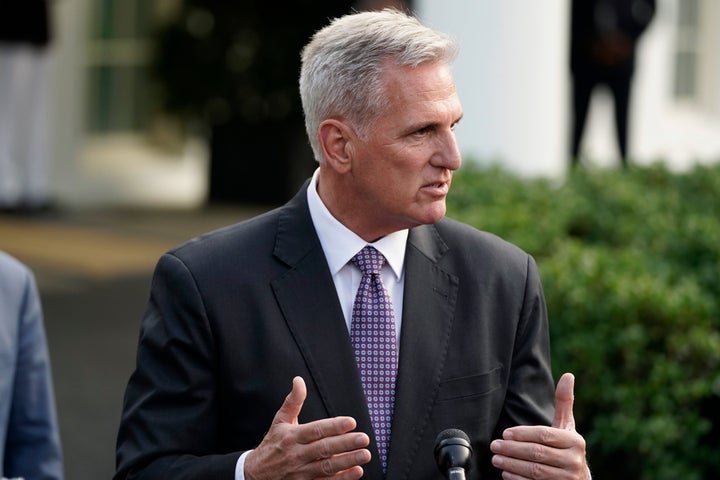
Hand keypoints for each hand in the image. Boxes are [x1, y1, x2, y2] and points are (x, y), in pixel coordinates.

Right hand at [244, 376, 370, 479]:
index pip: (316, 430)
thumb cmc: (272, 444)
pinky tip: (356, 472)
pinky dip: (341, 479)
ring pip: (326, 467)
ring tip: (364, 455)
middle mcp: (296, 454)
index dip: (334, 426)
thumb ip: (293, 401)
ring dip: (347, 462)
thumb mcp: (279, 421)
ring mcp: (300, 472)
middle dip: (346, 444)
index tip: (351, 422)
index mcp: (292, 436)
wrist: (255, 475)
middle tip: (364, 438)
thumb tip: (299, 380)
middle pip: (324, 449)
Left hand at [490, 373, 588, 479]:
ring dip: (512, 465)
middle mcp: (574, 461)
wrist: (579, 479)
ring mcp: (567, 479)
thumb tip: (568, 375)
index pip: (544, 435)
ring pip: (535, 471)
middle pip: (537, 454)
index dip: (522, 434)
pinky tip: (506, 473)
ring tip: (496, 459)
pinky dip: (518, 479)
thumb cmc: (567, 448)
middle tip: (494, 446)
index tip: (504, 433)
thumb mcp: (567, 426)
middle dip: (512, 450)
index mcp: (575, 442)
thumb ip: (564, 402)